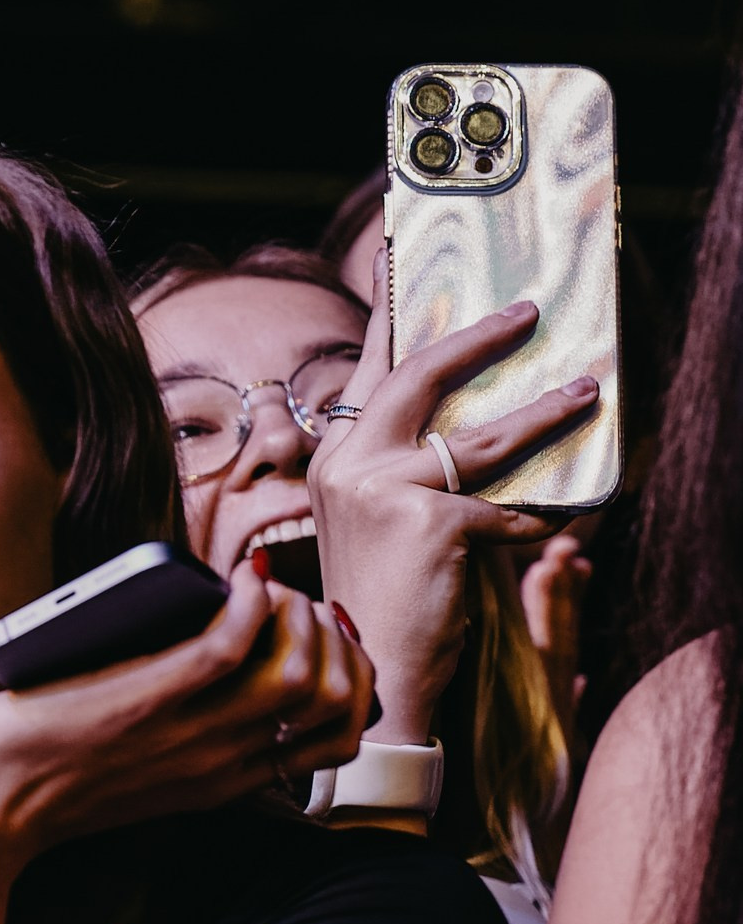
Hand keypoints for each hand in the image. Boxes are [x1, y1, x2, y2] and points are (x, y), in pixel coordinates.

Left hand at [0, 558, 371, 878]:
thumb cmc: (36, 776)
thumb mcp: (134, 768)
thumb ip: (179, 732)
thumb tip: (210, 656)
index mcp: (221, 782)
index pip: (336, 736)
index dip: (352, 676)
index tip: (325, 635)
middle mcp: (216, 763)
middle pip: (332, 700)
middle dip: (334, 638)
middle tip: (296, 604)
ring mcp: (184, 732)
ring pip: (298, 671)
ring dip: (297, 613)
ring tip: (264, 587)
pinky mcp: (143, 698)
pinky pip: (231, 644)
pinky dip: (251, 600)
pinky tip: (241, 576)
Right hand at [306, 251, 597, 744]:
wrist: (373, 677)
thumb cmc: (388, 600)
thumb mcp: (390, 522)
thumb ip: (421, 466)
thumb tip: (492, 414)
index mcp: (334, 460)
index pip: (371, 369)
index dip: (393, 308)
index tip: (406, 245)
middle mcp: (346, 467)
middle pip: (419, 377)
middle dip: (478, 338)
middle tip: (529, 311)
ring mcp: (381, 493)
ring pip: (483, 438)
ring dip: (545, 414)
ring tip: (589, 392)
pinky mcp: (426, 524)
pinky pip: (508, 504)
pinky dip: (543, 514)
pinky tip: (571, 517)